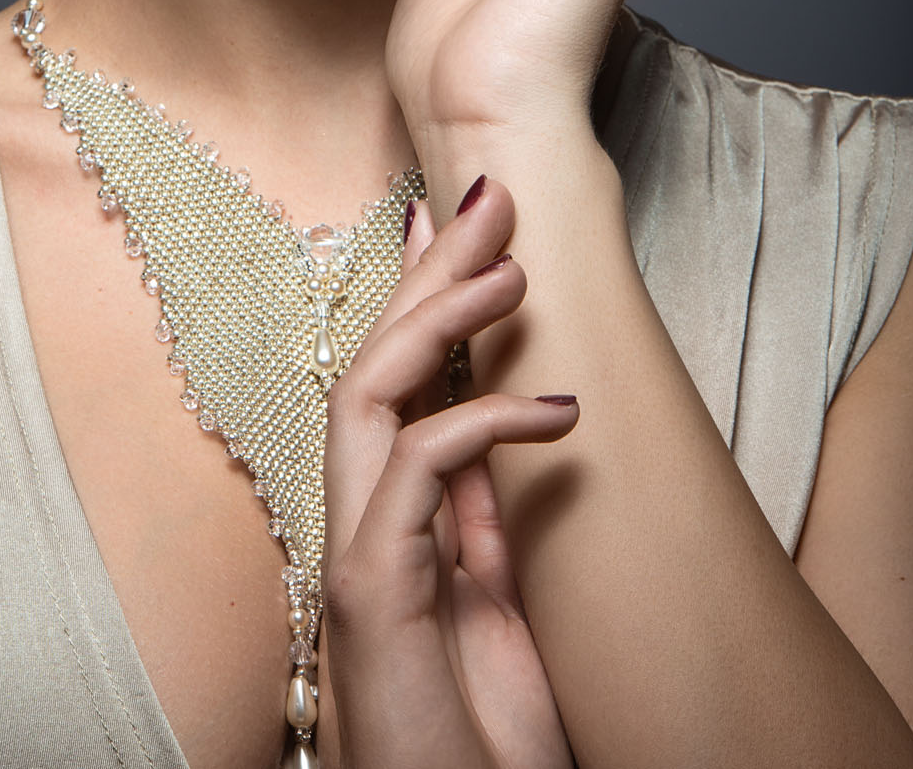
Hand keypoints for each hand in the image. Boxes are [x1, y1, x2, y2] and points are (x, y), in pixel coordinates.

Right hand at [316, 181, 577, 768]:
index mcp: (392, 517)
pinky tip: (555, 410)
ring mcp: (357, 553)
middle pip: (374, 362)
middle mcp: (361, 520)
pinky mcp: (372, 591)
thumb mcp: (500, 600)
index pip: (395, 377)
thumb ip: (484, 514)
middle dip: (430, 273)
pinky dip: (480, 425)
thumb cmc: (477, 736)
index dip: (418, 290)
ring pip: (367, 395)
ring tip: (512, 271)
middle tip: (488, 196)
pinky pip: (414, 474)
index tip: (447, 216)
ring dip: (437, 322)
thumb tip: (500, 414)